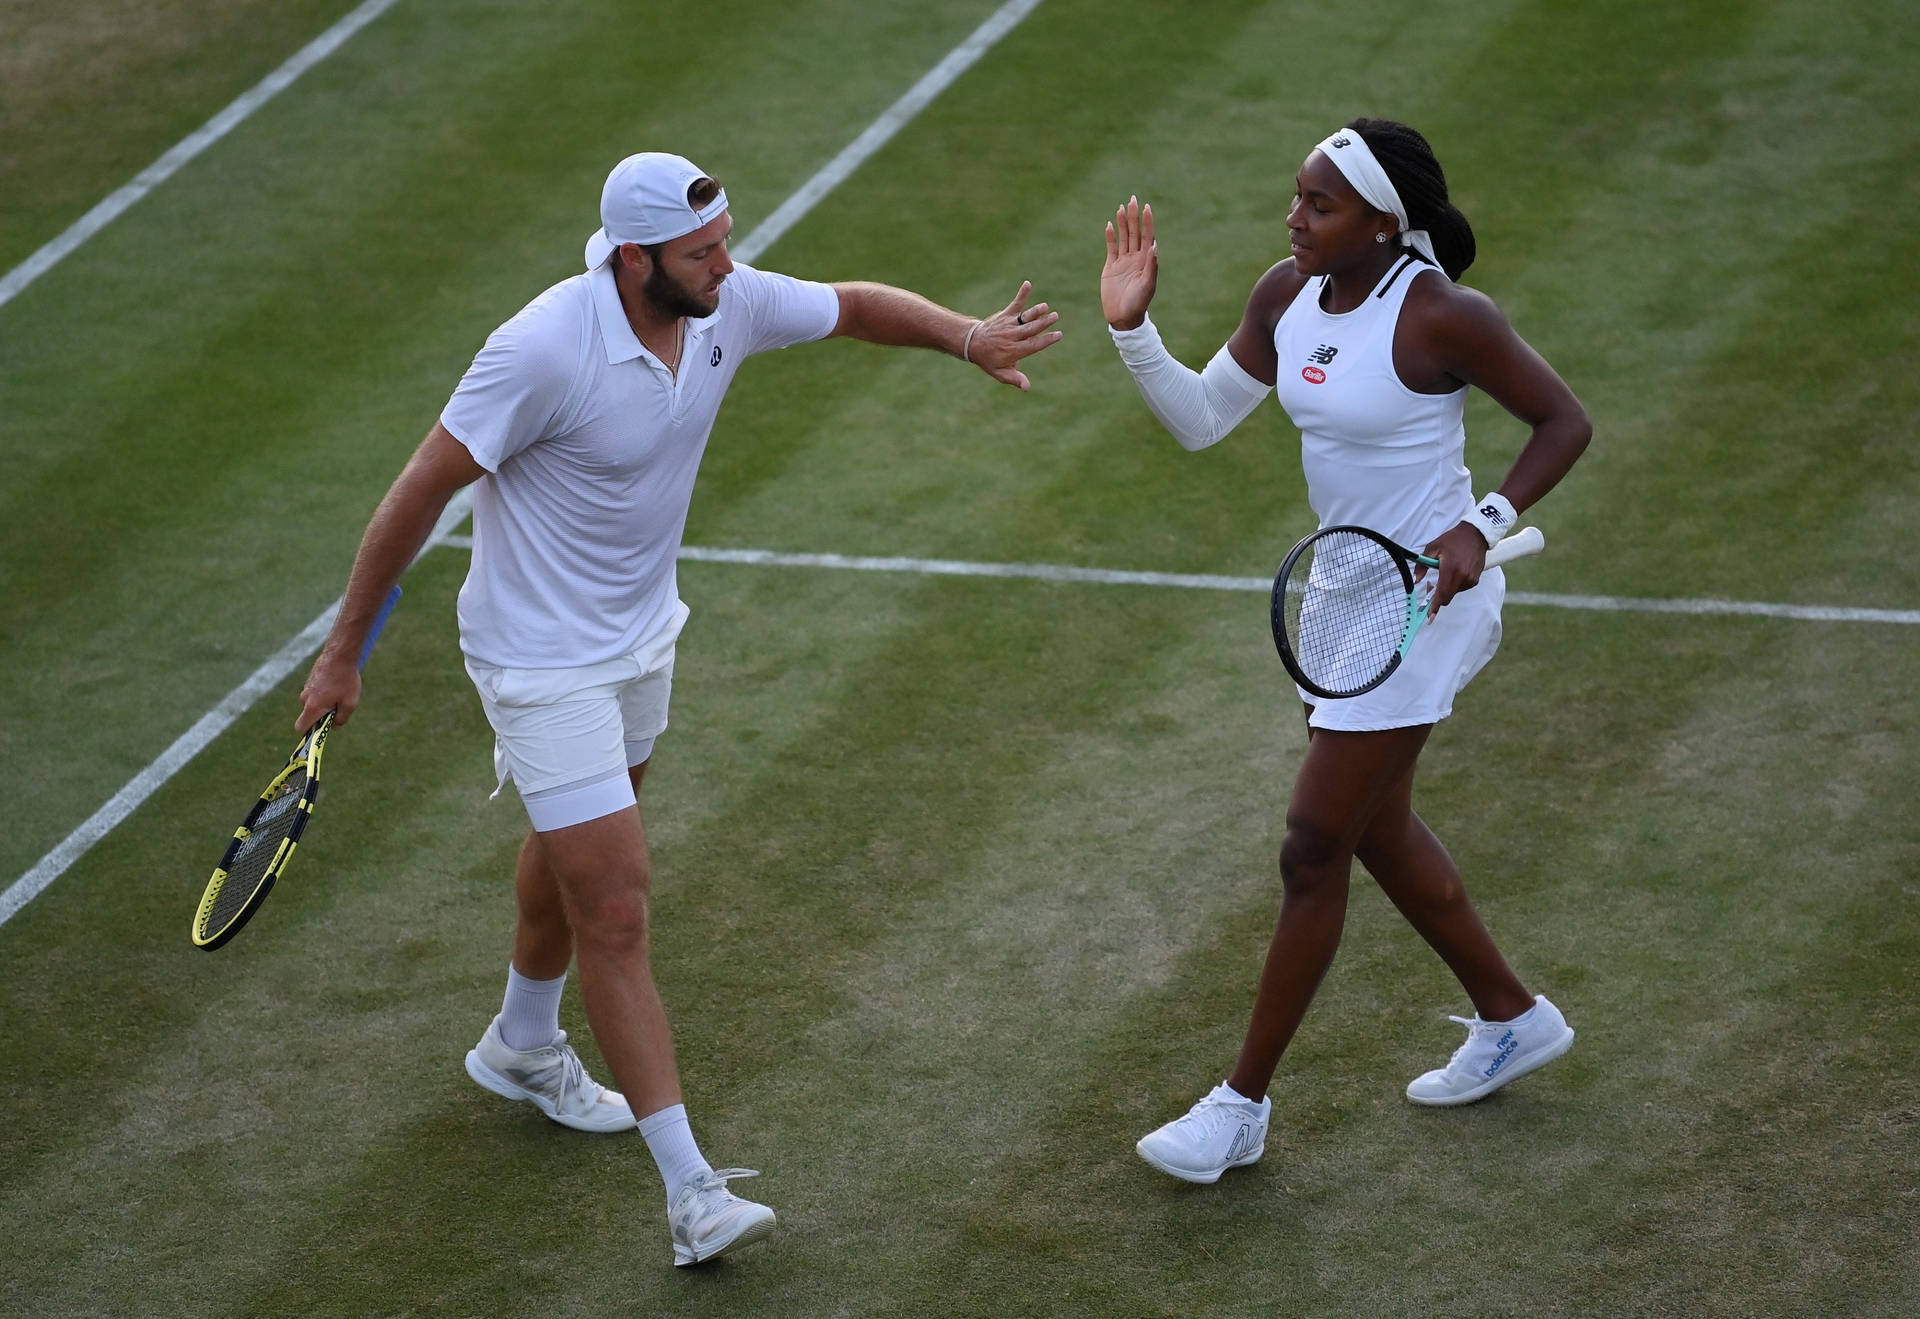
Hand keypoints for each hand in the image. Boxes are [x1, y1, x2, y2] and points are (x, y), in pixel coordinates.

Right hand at [297, 649, 361, 731]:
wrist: (340, 654)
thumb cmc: (345, 680)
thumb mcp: (350, 704)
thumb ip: (341, 719)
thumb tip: (334, 727)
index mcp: (312, 707)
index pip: (301, 728)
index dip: (307, 735)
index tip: (319, 735)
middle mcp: (305, 698)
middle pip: (310, 716)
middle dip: (323, 717)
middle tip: (339, 709)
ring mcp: (306, 688)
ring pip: (314, 704)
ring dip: (326, 704)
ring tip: (341, 693)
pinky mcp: (310, 681)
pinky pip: (316, 694)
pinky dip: (325, 694)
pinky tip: (338, 685)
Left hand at [964, 281, 1061, 390]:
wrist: (972, 344)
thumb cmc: (990, 360)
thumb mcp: (1001, 374)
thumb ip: (1015, 379)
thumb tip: (1027, 388)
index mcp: (1014, 351)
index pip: (1033, 345)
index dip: (1046, 340)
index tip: (1058, 335)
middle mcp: (1012, 336)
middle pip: (1031, 329)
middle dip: (1044, 323)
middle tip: (1055, 317)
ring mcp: (1008, 324)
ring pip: (1025, 318)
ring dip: (1035, 311)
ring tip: (1045, 306)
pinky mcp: (1005, 315)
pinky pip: (1015, 304)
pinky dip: (1022, 294)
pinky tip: (1028, 284)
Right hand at [1101, 196, 1156, 329]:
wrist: (1123, 317)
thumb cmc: (1139, 303)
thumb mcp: (1148, 285)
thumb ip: (1151, 266)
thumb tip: (1154, 246)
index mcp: (1146, 260)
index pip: (1147, 236)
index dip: (1147, 222)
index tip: (1147, 207)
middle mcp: (1135, 258)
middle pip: (1135, 232)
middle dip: (1134, 216)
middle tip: (1133, 199)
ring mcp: (1123, 261)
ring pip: (1123, 237)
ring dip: (1122, 222)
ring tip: (1121, 207)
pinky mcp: (1111, 267)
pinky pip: (1111, 248)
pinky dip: (1110, 236)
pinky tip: (1108, 225)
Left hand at [1418, 523, 1489, 617]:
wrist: (1475, 534)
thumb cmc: (1452, 540)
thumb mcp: (1432, 548)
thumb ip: (1422, 566)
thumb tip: (1416, 580)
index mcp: (1451, 569)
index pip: (1442, 594)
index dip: (1435, 607)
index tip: (1429, 617)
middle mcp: (1463, 576)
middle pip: (1447, 597)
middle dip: (1438, 596)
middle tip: (1430, 585)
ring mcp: (1471, 579)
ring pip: (1453, 593)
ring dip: (1447, 588)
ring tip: (1446, 571)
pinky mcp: (1475, 579)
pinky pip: (1461, 588)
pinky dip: (1455, 584)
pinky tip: (1455, 570)